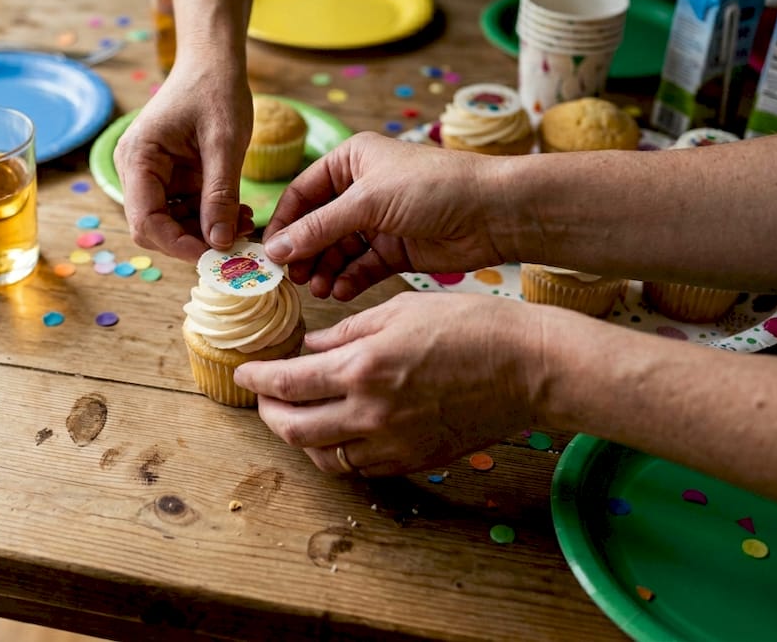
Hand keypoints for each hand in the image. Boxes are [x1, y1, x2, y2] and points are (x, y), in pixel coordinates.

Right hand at [114, 65, 254, 259]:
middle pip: (155, 227)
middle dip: (195, 240)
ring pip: (172, 223)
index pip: (145, 221)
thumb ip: (220, 195)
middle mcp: (136, 169)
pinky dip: (210, 217)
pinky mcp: (171, 177)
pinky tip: (238, 213)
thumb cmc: (216, 89)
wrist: (214, 60)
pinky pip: (186, 209)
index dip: (178, 245)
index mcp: (139, 158)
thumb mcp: (224, 143)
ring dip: (206, 231)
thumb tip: (219, 243)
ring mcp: (152, 174)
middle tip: (237, 241)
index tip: (217, 256)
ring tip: (245, 223)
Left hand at [234, 292, 553, 475]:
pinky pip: (359, 467)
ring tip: (297, 414)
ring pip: (323, 457)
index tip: (247, 371)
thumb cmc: (471, 327)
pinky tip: (337, 432)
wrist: (529, 367)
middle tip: (265, 396)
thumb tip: (310, 348)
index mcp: (362, 367)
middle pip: (294, 429)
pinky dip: (337, 453)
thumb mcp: (400, 310)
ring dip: (300, 438)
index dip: (258, 379)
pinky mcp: (414, 460)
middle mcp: (370, 412)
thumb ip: (346, 333)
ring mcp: (393, 443)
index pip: (287, 383)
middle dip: (269, 413)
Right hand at [263, 132, 507, 299]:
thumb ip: (319, 228)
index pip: (302, 194)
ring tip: (320, 290)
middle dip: (305, 254)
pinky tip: (341, 292)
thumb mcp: (368, 202)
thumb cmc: (433, 187)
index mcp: (351, 161)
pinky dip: (349, 280)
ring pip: (337, 251)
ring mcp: (378, 222)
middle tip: (294, 280)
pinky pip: (361, 268)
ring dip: (326, 271)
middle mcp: (361, 190)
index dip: (284, 224)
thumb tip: (275, 251)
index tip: (269, 255)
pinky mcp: (395, 250)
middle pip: (316, 227)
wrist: (492, 212)